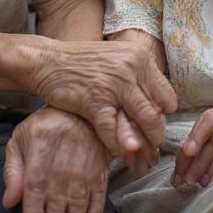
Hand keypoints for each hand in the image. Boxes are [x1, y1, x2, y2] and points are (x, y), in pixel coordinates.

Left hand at [2, 107, 110, 212]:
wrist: (79, 111)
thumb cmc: (44, 127)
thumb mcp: (20, 140)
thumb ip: (13, 170)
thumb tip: (9, 201)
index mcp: (39, 158)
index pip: (35, 191)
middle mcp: (62, 167)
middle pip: (58, 202)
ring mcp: (83, 170)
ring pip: (79, 203)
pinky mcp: (99, 172)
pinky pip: (99, 195)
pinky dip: (96, 212)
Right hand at [28, 40, 176, 167]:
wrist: (47, 61)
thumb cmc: (81, 63)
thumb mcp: (116, 59)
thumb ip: (136, 78)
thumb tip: (158, 107)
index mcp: (139, 57)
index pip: (166, 94)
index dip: (162, 113)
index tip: (156, 124)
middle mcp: (130, 68)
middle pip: (157, 110)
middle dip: (157, 135)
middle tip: (154, 149)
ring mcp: (114, 84)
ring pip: (144, 120)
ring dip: (144, 143)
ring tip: (142, 155)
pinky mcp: (94, 100)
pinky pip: (113, 130)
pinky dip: (117, 145)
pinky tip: (117, 152)